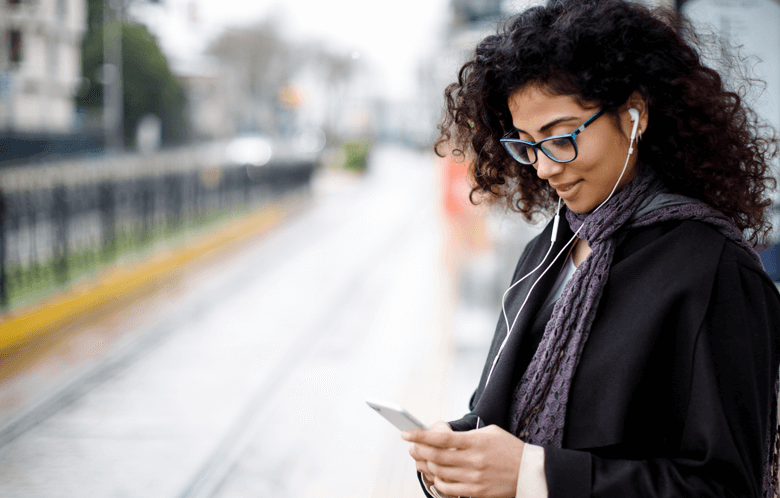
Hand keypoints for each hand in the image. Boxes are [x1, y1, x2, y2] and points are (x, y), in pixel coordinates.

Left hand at [403, 423, 523, 497]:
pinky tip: (434, 475)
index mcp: (476, 442)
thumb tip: (440, 434)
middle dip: (418, 451)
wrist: (529, 472)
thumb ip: (464, 434)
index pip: (440, 438)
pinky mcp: (476, 493)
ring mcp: (474, 478)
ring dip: (424, 466)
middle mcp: (473, 461)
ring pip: (438, 473)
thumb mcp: (489, 432)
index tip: (407, 434)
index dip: (420, 436)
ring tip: (420, 460)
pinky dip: (436, 481)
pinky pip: (447, 489)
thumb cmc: (509, 449)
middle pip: (435, 457)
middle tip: (412, 447)